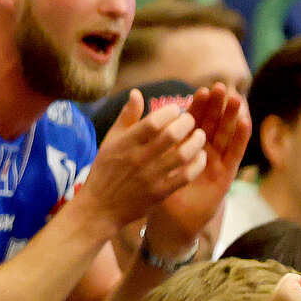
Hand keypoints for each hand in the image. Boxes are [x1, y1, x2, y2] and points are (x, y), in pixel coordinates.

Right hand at [75, 92, 206, 228]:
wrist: (100, 207)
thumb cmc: (105, 170)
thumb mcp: (110, 140)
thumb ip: (126, 117)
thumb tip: (137, 93)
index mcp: (126, 143)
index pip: (154, 122)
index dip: (170, 112)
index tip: (176, 110)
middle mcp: (139, 159)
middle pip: (171, 135)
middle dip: (187, 123)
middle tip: (191, 121)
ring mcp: (151, 177)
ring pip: (182, 155)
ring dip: (196, 142)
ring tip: (200, 135)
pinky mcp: (159, 193)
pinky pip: (185, 177)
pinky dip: (197, 164)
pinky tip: (200, 156)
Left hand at [143, 85, 250, 255]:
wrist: (169, 221)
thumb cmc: (156, 189)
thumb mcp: (147, 160)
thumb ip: (142, 132)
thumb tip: (134, 99)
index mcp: (184, 144)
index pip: (193, 120)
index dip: (198, 106)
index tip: (202, 91)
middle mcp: (203, 150)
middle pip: (212, 123)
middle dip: (217, 106)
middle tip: (221, 88)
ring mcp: (216, 161)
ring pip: (226, 134)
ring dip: (232, 117)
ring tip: (236, 99)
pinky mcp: (225, 175)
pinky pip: (234, 154)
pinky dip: (240, 138)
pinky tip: (245, 122)